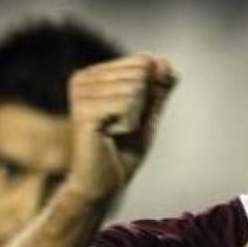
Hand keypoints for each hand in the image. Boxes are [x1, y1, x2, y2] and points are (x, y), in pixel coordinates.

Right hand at [65, 53, 176, 204]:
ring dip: (136, 117)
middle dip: (144, 105)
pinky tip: (112, 135)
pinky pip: (128, 105)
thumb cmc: (124, 149)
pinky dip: (131, 124)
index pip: (143, 62)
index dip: (151, 92)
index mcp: (94, 74)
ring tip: (116, 132)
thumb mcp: (149, 114)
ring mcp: (81, 94)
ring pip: (136, 89)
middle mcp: (82, 78)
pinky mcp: (84, 111)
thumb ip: (158, 88)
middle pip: (140, 73)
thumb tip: (166, 63)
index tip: (131, 116)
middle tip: (124, 127)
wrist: (104, 184)